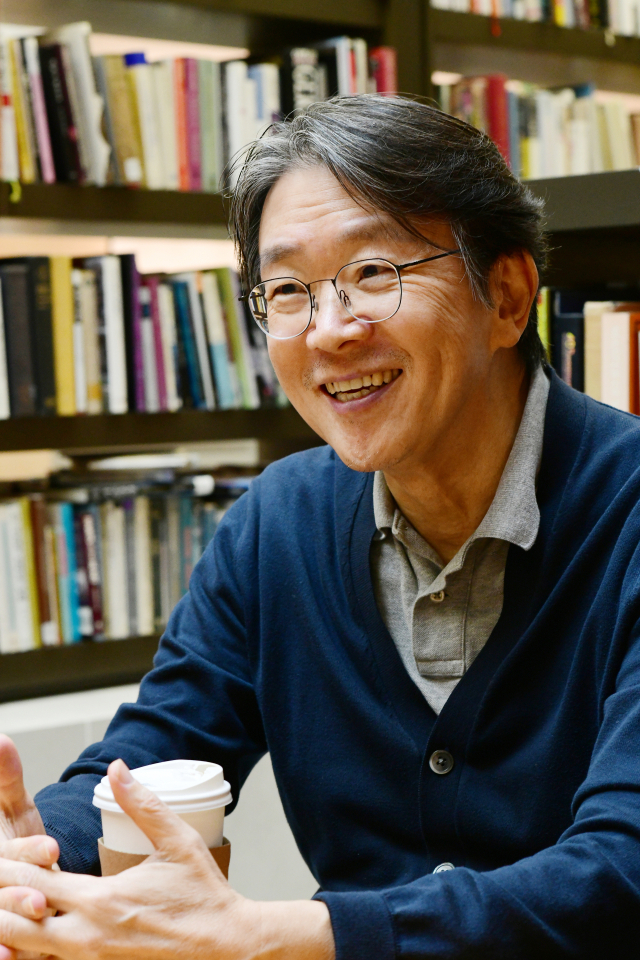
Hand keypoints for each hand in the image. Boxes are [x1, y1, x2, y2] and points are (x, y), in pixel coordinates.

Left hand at [0, 759, 334, 959]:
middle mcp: (88, 937)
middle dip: (3, 899)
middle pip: (18, 924)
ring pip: (29, 951)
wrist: (226, 948)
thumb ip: (142, 804)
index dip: (11, 868)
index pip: (35, 884)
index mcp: (102, 900)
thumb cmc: (203, 895)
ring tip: (5, 907)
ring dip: (13, 930)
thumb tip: (116, 769)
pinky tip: (31, 935)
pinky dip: (34, 950)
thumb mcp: (177, 840)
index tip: (1, 852)